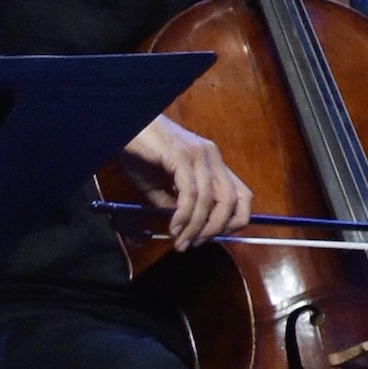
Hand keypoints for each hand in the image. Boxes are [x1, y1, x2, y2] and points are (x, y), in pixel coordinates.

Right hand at [122, 114, 249, 252]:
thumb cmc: (141, 152)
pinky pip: (190, 193)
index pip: (242, 195)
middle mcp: (212, 156)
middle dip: (215, 229)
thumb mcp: (160, 185)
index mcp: (213, 162)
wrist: (125, 125)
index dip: (234, 221)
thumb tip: (185, 229)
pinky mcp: (181, 156)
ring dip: (196, 227)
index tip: (211, 238)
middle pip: (233, 200)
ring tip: (180, 241)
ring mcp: (199, 154)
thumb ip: (174, 204)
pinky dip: (184, 215)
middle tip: (194, 244)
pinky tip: (174, 226)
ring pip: (211, 200)